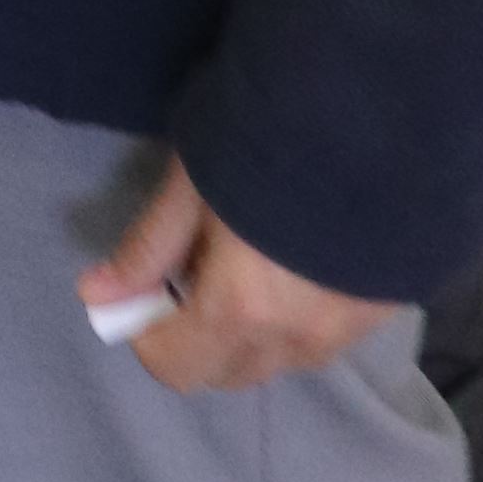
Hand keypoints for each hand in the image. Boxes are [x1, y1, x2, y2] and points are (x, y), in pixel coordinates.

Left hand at [79, 155, 385, 397]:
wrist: (382, 108)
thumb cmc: (269, 134)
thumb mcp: (192, 182)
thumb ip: (148, 248)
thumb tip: (96, 296)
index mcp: (242, 310)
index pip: (175, 367)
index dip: (148, 330)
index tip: (153, 283)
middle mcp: (297, 339)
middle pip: (227, 373)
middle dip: (199, 335)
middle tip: (202, 264)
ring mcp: (348, 331)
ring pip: (278, 359)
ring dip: (252, 331)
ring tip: (256, 257)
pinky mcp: (386, 311)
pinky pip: (322, 339)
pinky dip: (297, 317)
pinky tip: (301, 258)